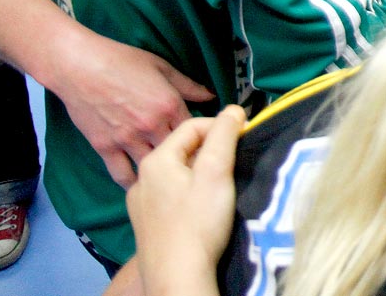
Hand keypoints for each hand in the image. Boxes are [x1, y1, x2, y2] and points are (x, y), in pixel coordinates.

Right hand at [52, 34, 215, 187]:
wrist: (79, 66)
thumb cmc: (121, 61)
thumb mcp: (161, 67)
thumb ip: (188, 86)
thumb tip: (211, 96)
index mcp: (169, 105)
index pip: (196, 131)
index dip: (202, 139)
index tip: (204, 144)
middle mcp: (151, 126)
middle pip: (178, 154)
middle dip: (185, 159)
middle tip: (190, 165)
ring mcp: (127, 139)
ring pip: (152, 167)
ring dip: (161, 173)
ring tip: (169, 177)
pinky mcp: (104, 147)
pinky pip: (121, 174)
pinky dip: (133, 182)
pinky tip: (141, 185)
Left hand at [128, 107, 244, 295]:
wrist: (177, 276)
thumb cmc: (198, 221)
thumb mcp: (216, 171)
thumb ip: (224, 135)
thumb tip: (233, 109)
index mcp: (156, 160)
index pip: (192, 125)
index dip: (222, 126)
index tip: (246, 137)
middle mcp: (141, 178)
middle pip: (183, 149)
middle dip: (212, 149)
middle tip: (236, 162)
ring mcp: (140, 204)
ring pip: (176, 173)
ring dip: (200, 171)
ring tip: (222, 185)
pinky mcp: (145, 224)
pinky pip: (169, 195)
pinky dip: (188, 192)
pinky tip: (201, 208)